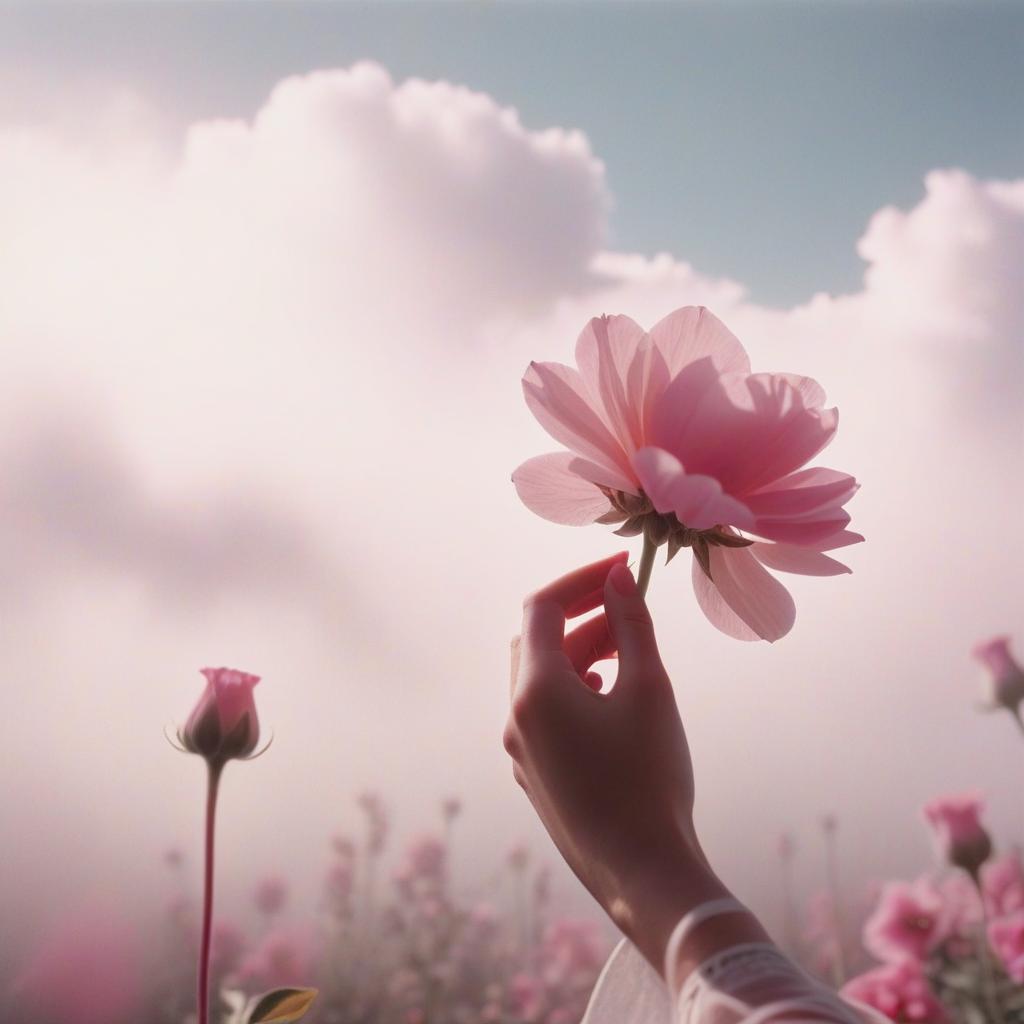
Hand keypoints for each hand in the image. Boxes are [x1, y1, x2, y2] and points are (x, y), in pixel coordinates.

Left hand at [504, 553, 737, 969]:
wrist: (642, 874)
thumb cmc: (649, 778)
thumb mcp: (648, 690)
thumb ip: (630, 626)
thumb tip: (618, 580)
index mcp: (535, 691)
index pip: (542, 607)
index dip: (581, 579)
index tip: (623, 569)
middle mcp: (517, 717)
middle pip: (537, 642)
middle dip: (580, 616)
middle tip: (626, 610)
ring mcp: (521, 750)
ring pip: (540, 680)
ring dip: (578, 654)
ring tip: (625, 652)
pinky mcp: (535, 775)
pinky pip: (544, 714)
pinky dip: (574, 690)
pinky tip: (611, 700)